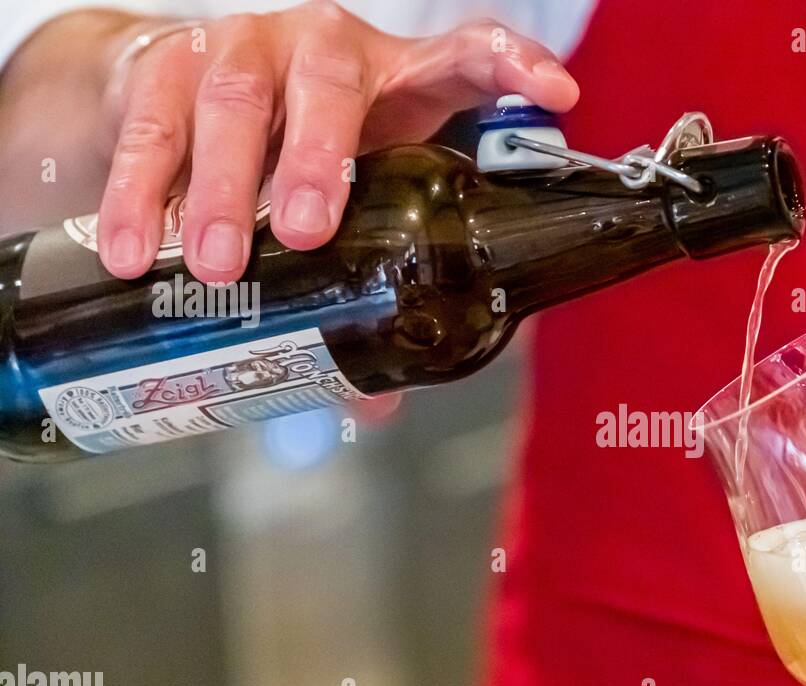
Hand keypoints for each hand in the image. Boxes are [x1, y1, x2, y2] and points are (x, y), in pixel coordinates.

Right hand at [96, 0, 579, 282]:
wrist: (174, 90)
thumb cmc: (291, 150)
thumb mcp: (349, 198)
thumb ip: (366, 282)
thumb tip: (372, 400)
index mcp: (396, 79)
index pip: (468, 54)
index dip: (514, 67)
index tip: (555, 96)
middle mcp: (323, 48)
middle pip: (331, 88)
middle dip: (318, 161)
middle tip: (305, 234)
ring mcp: (243, 48)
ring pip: (233, 105)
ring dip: (220, 189)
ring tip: (212, 266)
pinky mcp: (165, 63)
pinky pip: (149, 125)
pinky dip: (137, 192)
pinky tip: (133, 249)